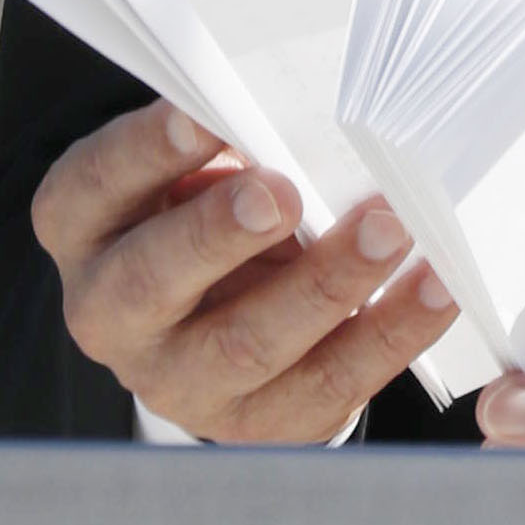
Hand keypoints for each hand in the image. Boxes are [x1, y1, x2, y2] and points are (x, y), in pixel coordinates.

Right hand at [31, 98, 459, 440]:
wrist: (216, 311)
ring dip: (324, 286)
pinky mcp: (258, 421)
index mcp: (89, 228)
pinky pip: (327, 384)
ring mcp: (181, 379)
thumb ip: (228, 140)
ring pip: (245, 346)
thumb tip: (306, 104)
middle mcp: (115, 314)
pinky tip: (435, 287)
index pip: (97, 184)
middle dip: (217, 237)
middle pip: (151, 282)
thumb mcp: (196, 163)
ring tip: (387, 230)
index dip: (146, 151)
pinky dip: (390, 333)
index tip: (204, 115)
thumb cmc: (210, 202)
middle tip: (280, 194)